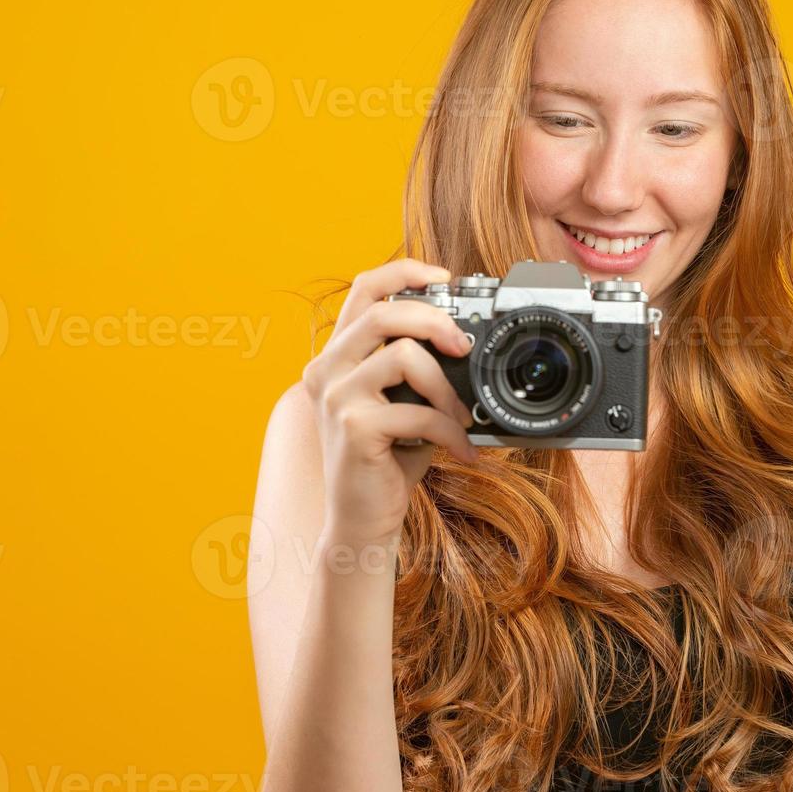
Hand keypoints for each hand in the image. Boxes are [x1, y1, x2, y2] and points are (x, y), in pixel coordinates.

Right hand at [301, 258, 477, 543]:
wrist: (361, 520)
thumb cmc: (385, 460)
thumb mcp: (399, 403)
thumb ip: (415, 368)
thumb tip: (465, 340)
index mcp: (336, 356)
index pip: (364, 288)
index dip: (405, 271)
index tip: (445, 279)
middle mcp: (327, 369)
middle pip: (385, 310)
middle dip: (436, 321)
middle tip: (464, 347)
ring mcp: (336, 397)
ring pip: (405, 355)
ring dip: (447, 389)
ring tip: (461, 417)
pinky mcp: (353, 428)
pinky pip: (419, 412)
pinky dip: (451, 432)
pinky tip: (461, 451)